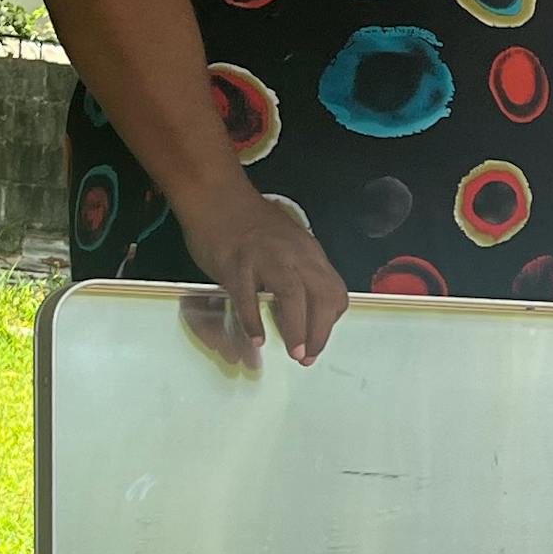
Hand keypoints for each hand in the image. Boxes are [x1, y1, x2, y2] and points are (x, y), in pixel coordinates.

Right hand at [184, 189, 349, 367]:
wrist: (217, 197)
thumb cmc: (252, 223)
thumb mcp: (289, 243)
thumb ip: (300, 271)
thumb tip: (308, 308)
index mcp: (309, 253)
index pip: (335, 291)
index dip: (331, 321)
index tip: (318, 341)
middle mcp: (294, 254)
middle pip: (321, 296)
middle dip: (320, 331)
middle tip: (308, 357)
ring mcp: (265, 258)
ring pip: (292, 295)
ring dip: (297, 328)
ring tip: (294, 354)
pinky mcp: (236, 264)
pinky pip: (247, 297)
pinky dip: (254, 320)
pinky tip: (257, 340)